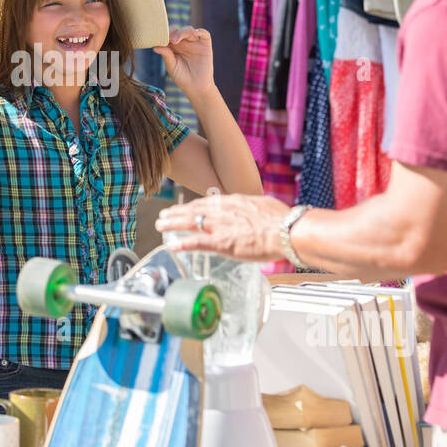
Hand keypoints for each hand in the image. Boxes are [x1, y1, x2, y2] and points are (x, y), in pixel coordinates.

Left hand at [153, 26, 213, 97]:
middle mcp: (184, 42)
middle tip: (168, 40)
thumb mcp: (171, 66)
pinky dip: (200, 31)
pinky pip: (204, 34)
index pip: (169, 34)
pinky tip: (194, 33)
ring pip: (189, 30)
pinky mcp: (205, 45)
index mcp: (174, 46)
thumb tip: (155, 47)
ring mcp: (195, 43)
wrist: (196, 87)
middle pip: (178, 30)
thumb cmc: (182, 77)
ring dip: (182, 32)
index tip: (159, 40)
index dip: (164, 35)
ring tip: (174, 41)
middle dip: (172, 32)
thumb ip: (166, 55)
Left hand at [155, 193, 290, 261]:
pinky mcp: (221, 242)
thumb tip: (254, 210)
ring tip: (160, 226)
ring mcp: (220, 226)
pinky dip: (182, 243)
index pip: (209, 202)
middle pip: (194, 209)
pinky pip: (196, 242)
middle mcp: (223, 211)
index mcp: (235, 201)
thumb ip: (253, 208)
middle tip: (165, 215)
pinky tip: (172, 245)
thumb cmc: (282, 220)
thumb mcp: (265, 206)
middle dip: (177, 212)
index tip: (186, 207)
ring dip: (173, 224)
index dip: (194, 206)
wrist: (286, 230)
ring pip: (190, 222)